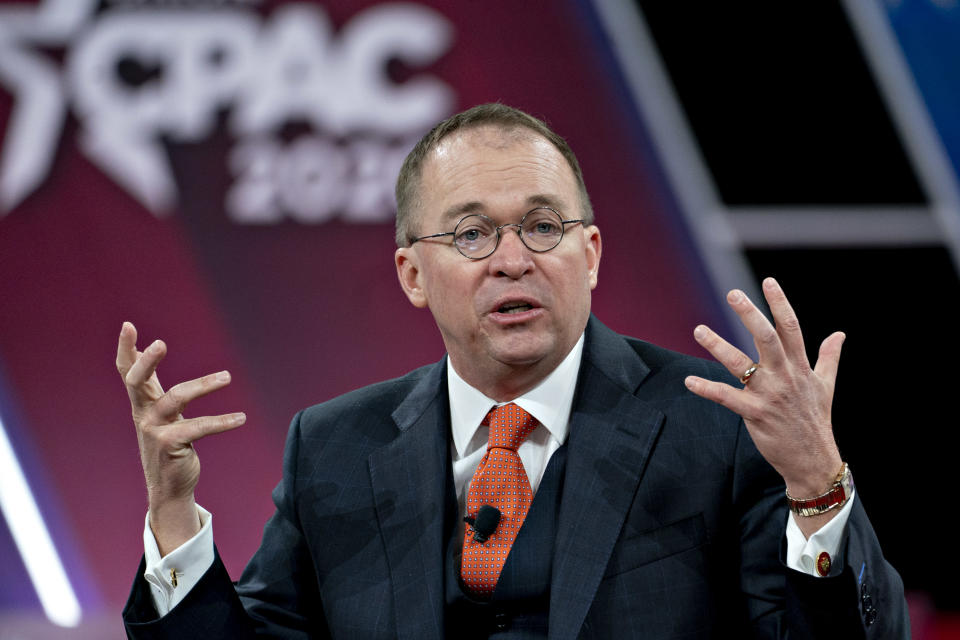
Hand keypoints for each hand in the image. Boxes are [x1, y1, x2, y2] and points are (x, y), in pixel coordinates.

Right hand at [116, 322, 245, 554]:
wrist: (169, 486)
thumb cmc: (168, 443)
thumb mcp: (159, 412)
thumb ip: (155, 386)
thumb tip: (150, 349)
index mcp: (141, 402)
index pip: (127, 371)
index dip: (127, 349)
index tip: (128, 325)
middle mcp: (142, 413)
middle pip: (137, 381)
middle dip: (147, 362)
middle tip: (161, 343)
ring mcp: (154, 430)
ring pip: (176, 398)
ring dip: (204, 385)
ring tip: (228, 376)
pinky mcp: (170, 445)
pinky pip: (199, 427)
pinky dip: (222, 421)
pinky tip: (241, 418)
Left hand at [683, 278, 844, 533]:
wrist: (813, 461)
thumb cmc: (815, 421)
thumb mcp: (826, 386)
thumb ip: (829, 357)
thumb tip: (840, 334)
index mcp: (801, 367)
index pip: (791, 328)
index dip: (780, 303)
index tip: (768, 281)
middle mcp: (785, 376)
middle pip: (768, 338)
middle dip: (750, 314)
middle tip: (732, 293)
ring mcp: (770, 395)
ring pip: (741, 364)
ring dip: (718, 345)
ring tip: (699, 329)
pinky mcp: (755, 414)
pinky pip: (726, 397)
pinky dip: (706, 388)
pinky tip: (689, 380)